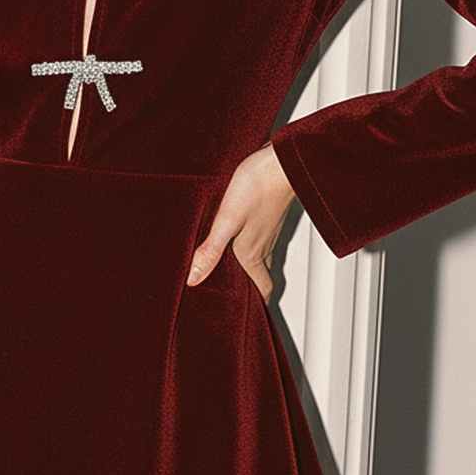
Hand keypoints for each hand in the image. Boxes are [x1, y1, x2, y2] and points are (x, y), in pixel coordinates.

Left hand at [188, 143, 295, 298]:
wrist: (282, 159)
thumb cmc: (258, 185)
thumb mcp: (227, 219)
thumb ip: (211, 249)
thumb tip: (193, 278)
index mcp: (253, 253)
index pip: (262, 289)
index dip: (257, 304)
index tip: (249, 315)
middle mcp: (263, 245)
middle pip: (261, 276)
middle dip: (251, 288)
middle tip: (235, 294)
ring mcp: (268, 229)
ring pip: (261, 257)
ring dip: (248, 267)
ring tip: (228, 269)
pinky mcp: (267, 213)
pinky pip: (260, 238)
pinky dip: (249, 245)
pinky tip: (235, 235)